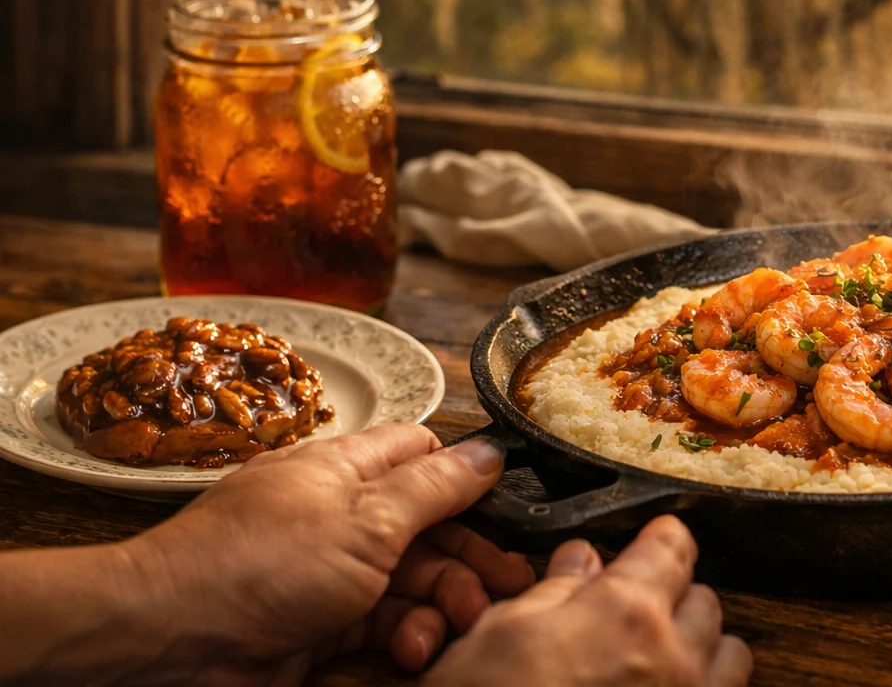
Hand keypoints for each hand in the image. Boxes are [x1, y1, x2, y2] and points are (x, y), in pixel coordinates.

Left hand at [124, 425, 528, 680]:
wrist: (170, 640)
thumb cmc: (255, 565)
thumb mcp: (366, 519)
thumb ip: (433, 487)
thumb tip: (489, 453)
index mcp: (346, 470)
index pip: (422, 456)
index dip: (468, 483)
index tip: (508, 515)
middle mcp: (338, 515)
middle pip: (428, 527)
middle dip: (470, 558)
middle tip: (507, 589)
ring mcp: (327, 571)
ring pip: (411, 582)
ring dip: (441, 606)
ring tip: (451, 630)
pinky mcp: (318, 625)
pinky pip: (382, 626)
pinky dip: (404, 638)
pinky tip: (412, 652)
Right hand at [424, 516, 751, 686]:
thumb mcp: (499, 638)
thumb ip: (554, 593)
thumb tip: (581, 561)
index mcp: (627, 613)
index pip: (672, 547)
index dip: (657, 541)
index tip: (649, 544)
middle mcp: (673, 659)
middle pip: (705, 600)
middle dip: (674, 599)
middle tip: (631, 614)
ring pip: (729, 655)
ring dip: (701, 650)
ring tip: (655, 661)